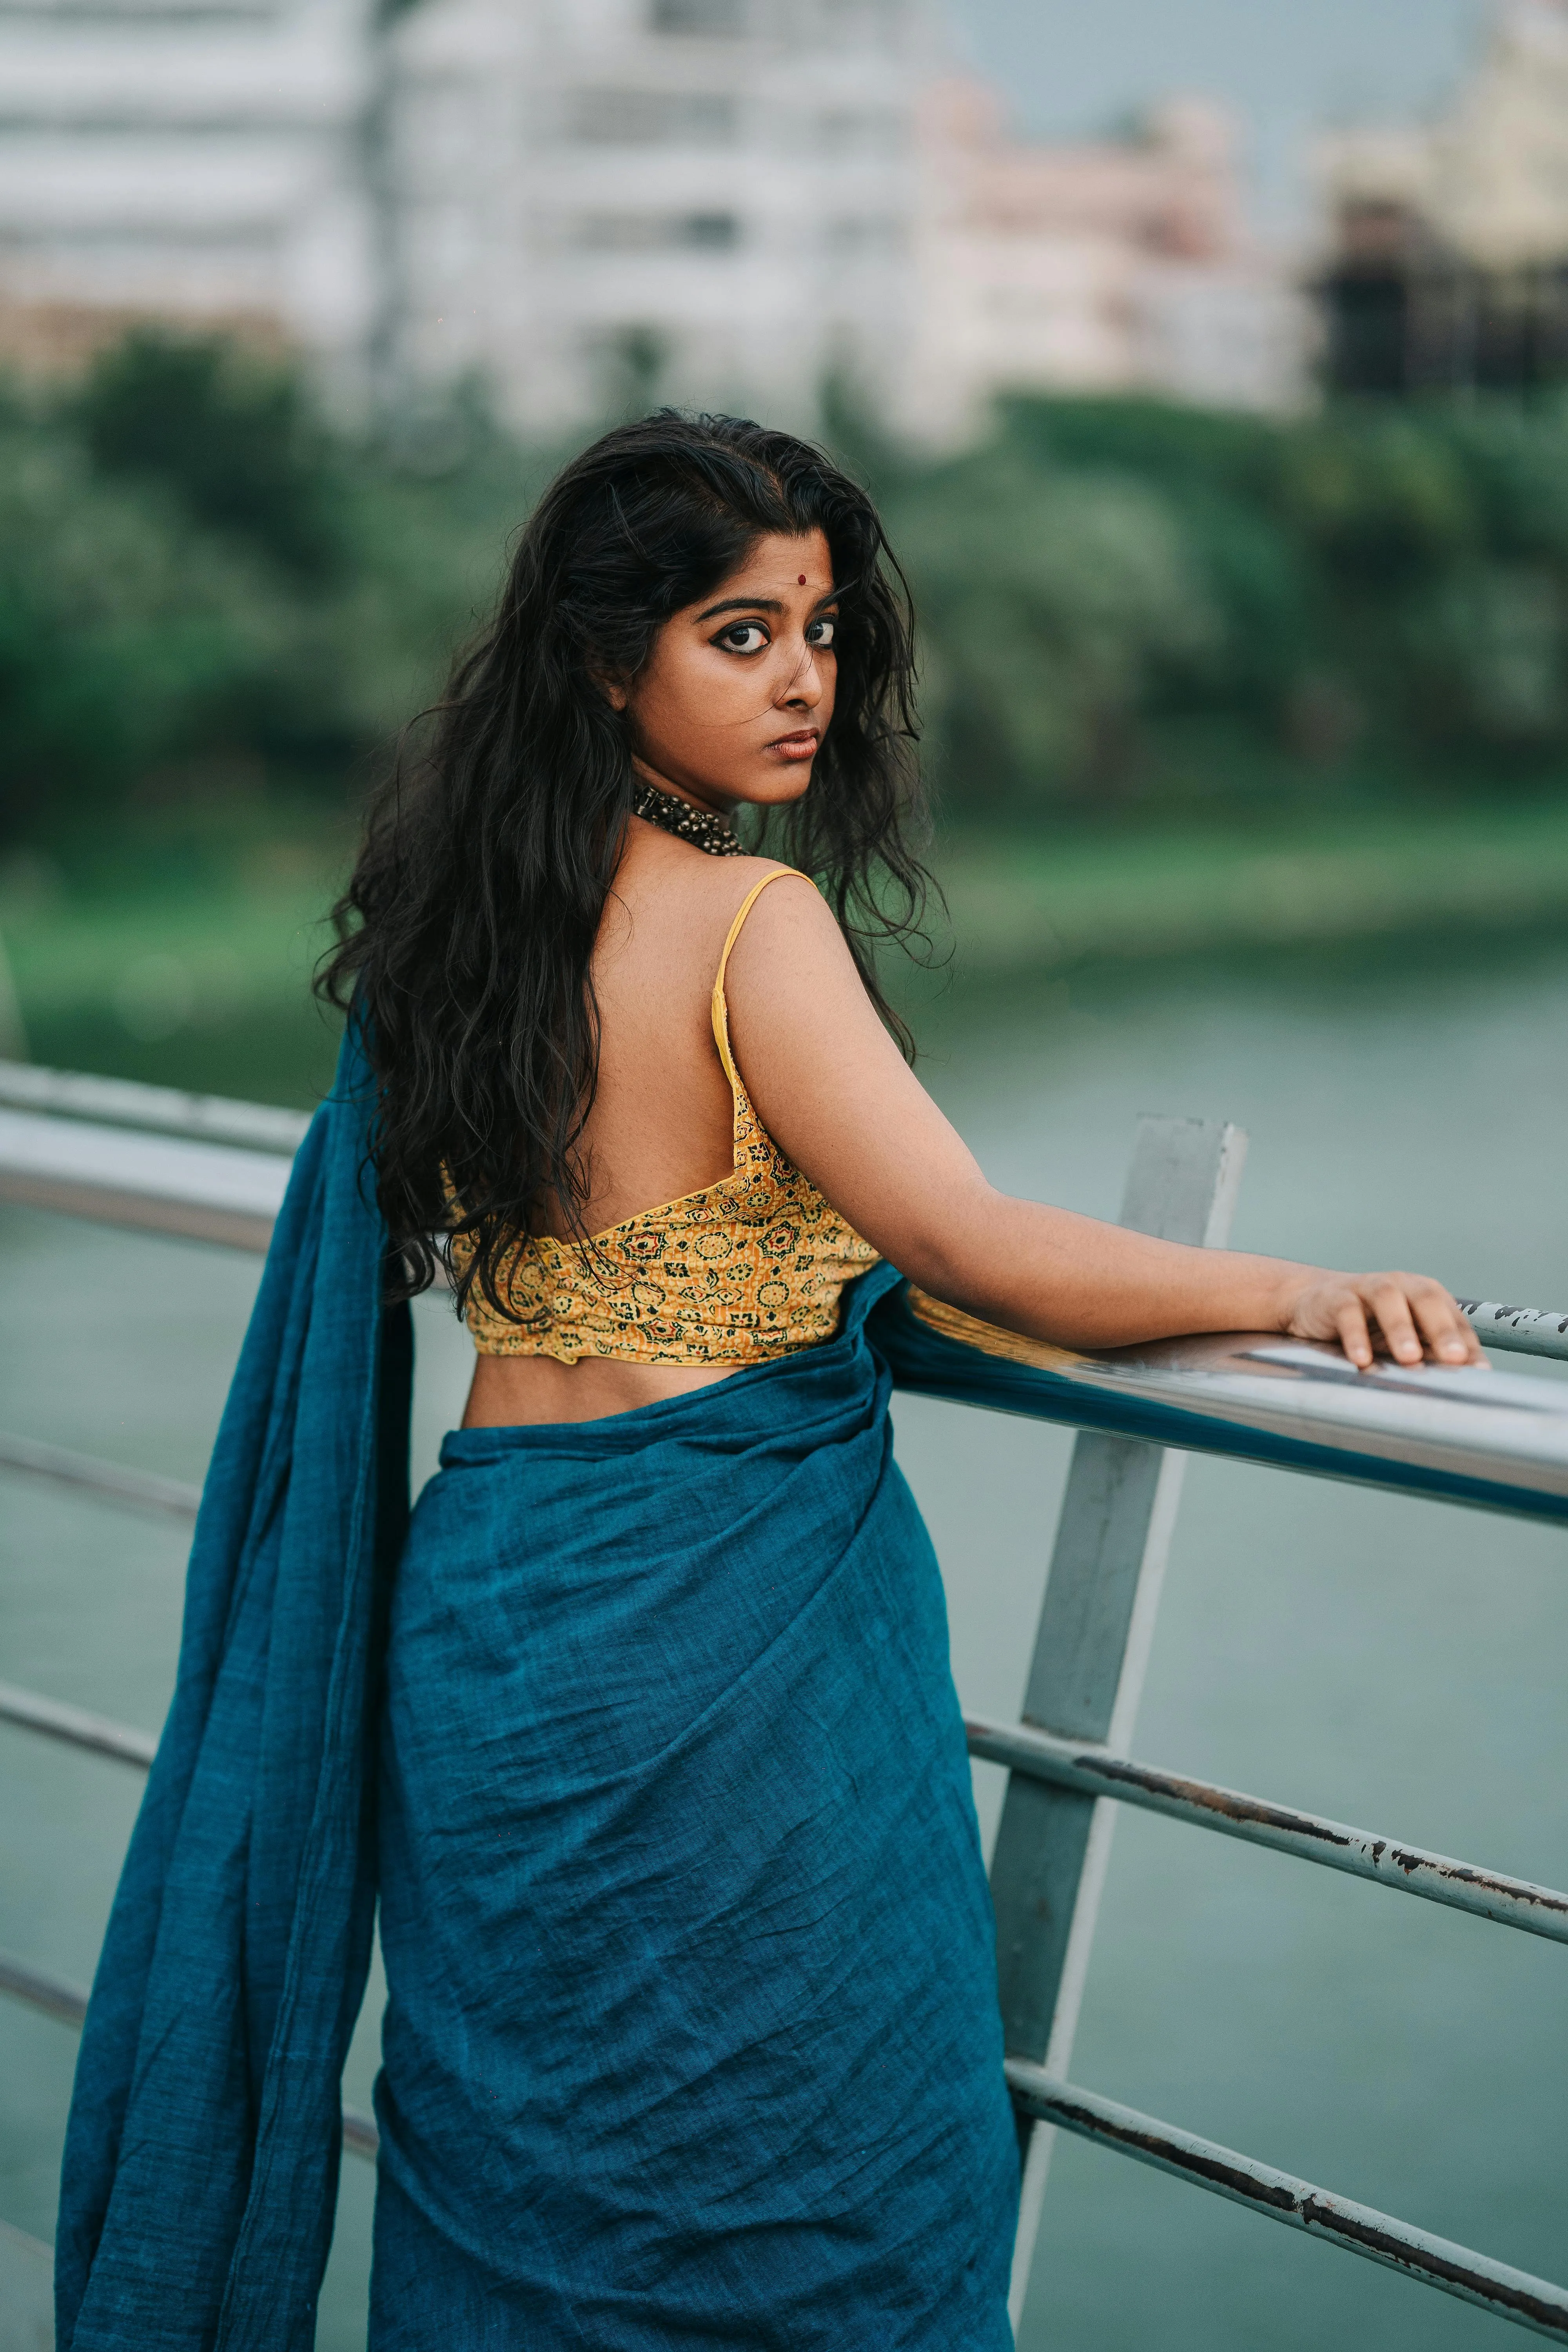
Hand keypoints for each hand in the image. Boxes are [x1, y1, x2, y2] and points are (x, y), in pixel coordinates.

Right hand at [1278, 1270, 1485, 1370]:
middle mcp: (1402, 1286)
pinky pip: (1348, 1314)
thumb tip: (1466, 1383)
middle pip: (1427, 1300)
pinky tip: (1361, 1359)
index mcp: (1426, 1295)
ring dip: (1401, 1329)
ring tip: (1410, 1358)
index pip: (1454, 1318)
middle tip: (1454, 1358)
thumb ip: (1431, 1355)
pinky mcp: (1337, 1298)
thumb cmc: (1370, 1324)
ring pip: (1388, 1300)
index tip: (1477, 1372)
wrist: (1315, 1303)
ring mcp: (1368, 1288)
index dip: (1467, 1343)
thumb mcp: (1404, 1339)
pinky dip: (1355, 1336)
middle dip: (1442, 1330)